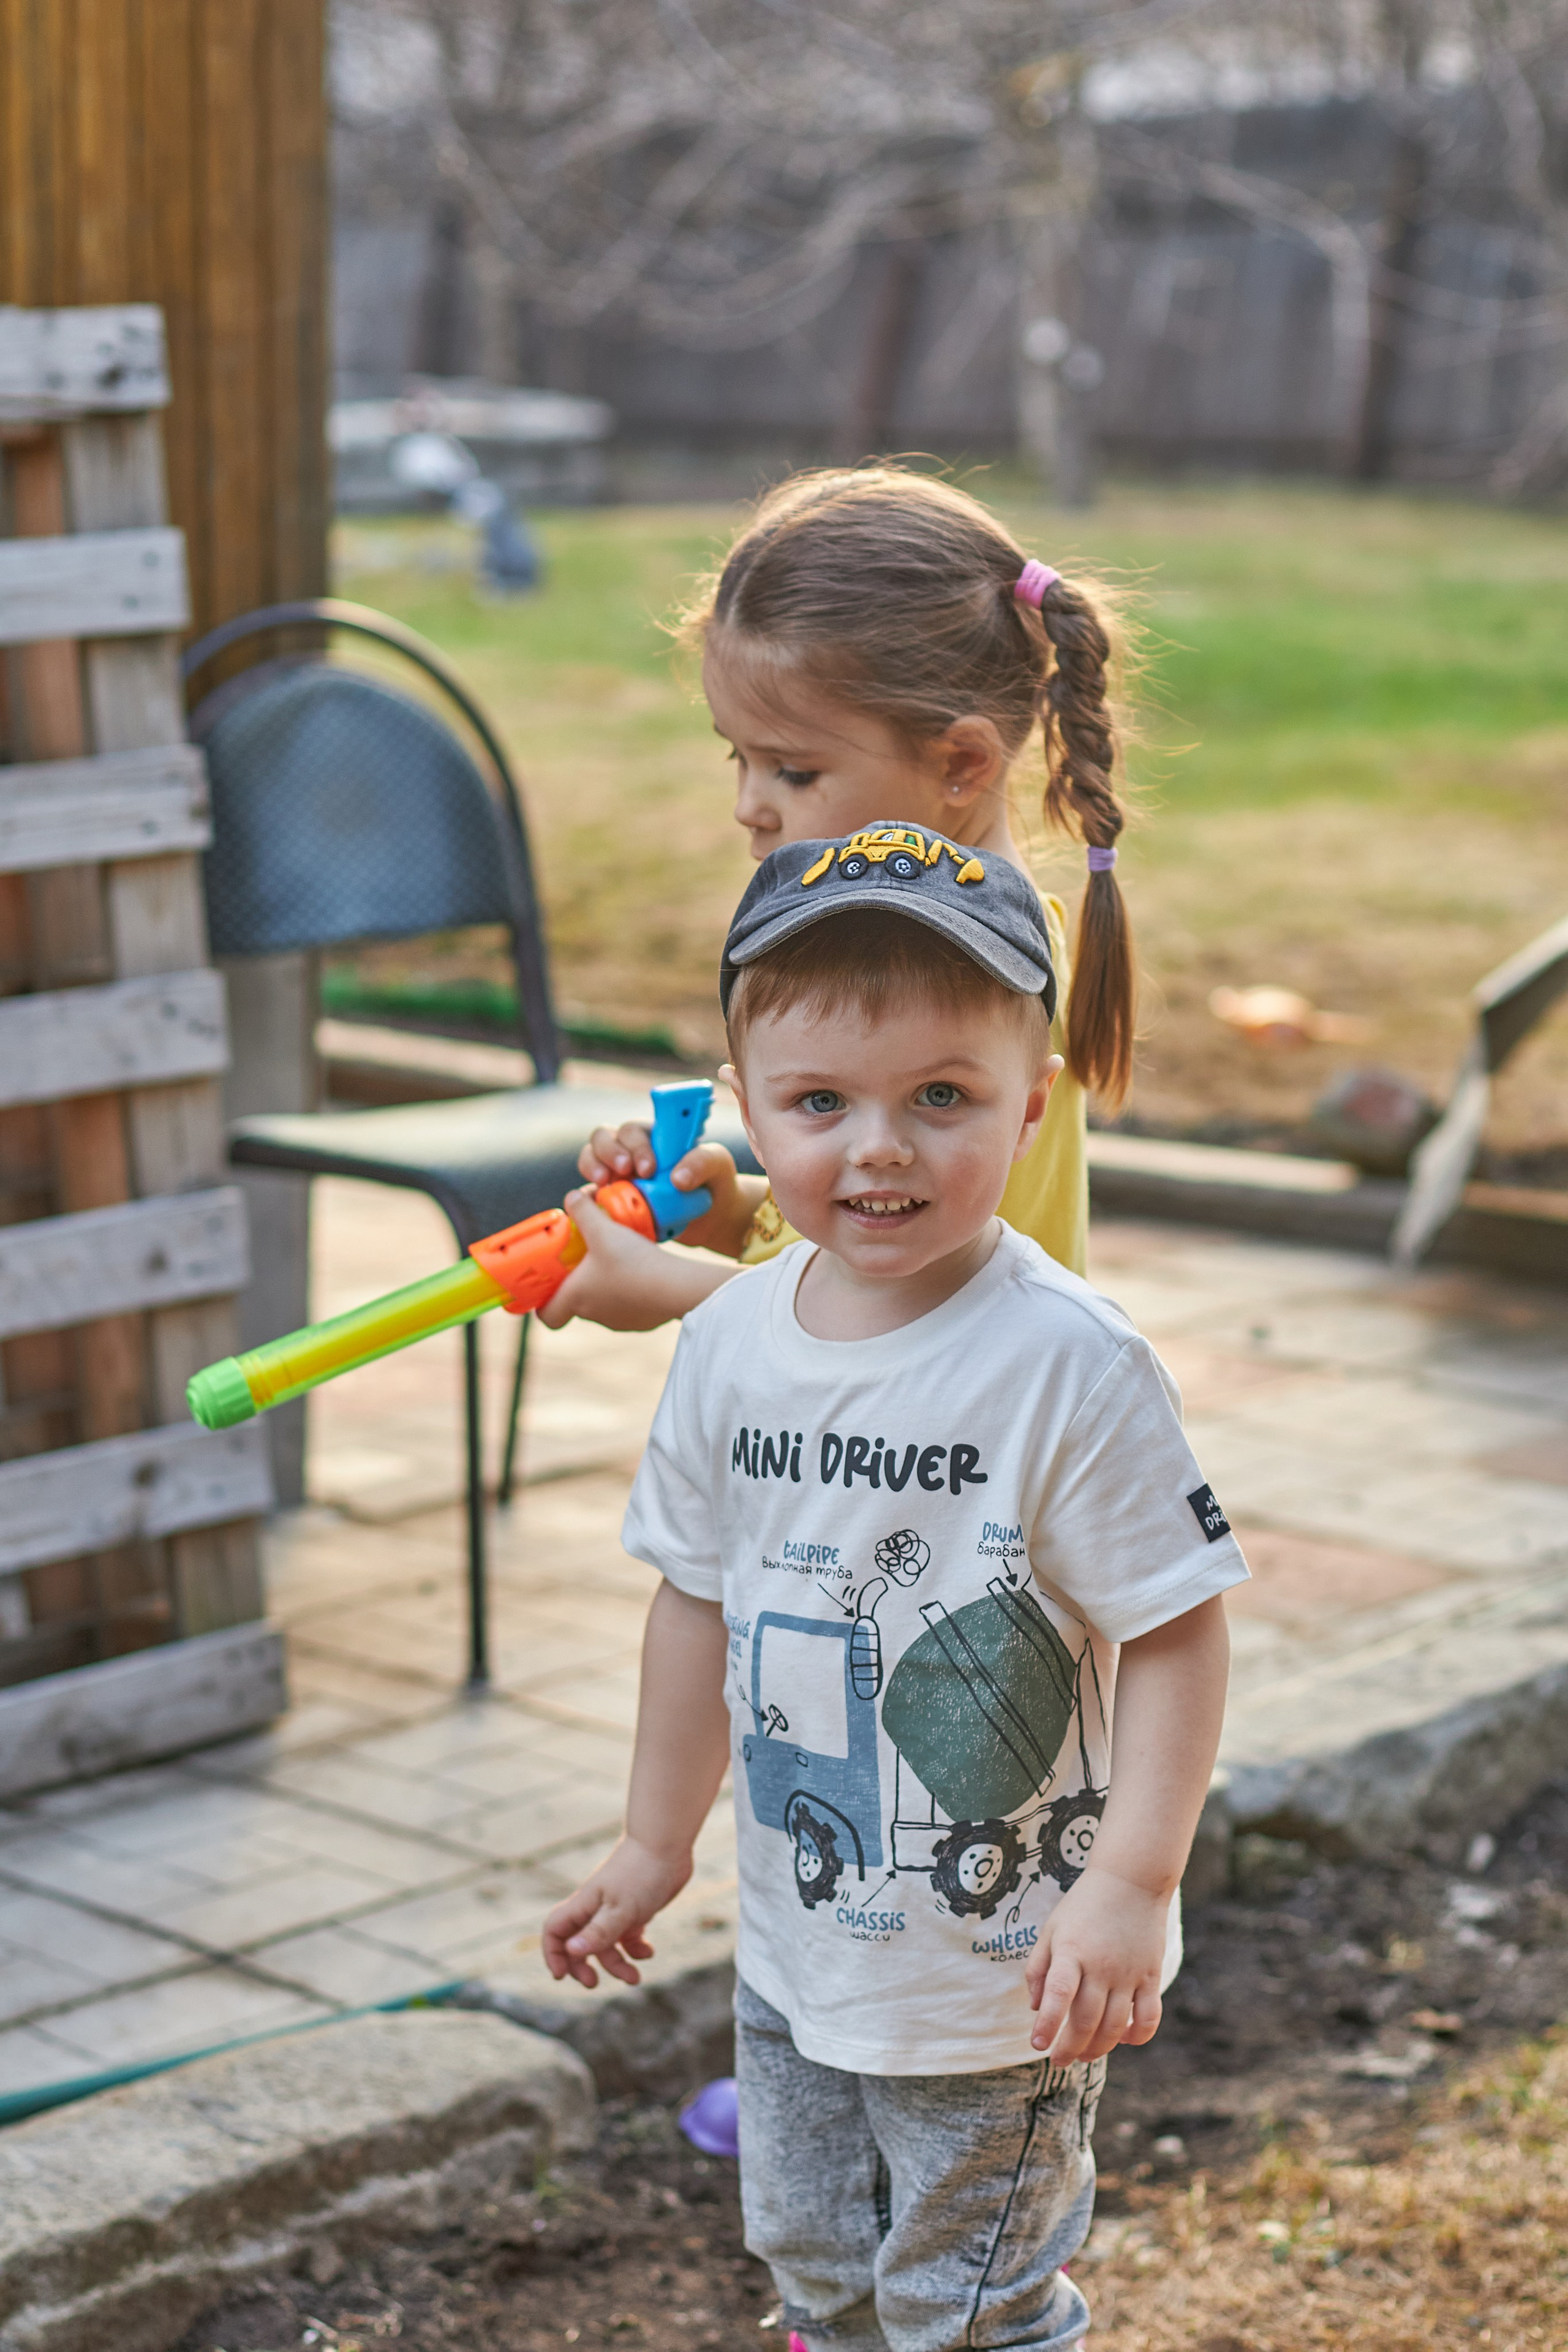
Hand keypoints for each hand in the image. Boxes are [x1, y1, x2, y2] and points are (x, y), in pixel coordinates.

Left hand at [536, 1188, 734, 1330]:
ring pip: (605, 1303)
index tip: (549, 1285)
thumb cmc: (633, 1262)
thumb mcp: (603, 1229)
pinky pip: (630, 1305)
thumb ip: (583, 1211)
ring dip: (606, 1284)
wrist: (677, 1288)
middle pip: (577, 1303)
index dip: (543, 1302)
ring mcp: (620, 1321)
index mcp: (576, 1298)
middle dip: (579, 1281)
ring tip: (618, 1259)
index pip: (547, 1315)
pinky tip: (642, 1271)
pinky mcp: (643, 1322)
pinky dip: (631, 1290)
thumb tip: (571, 1197)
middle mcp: (594, 1315)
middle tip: (587, 1257)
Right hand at [541, 1834, 692, 1988]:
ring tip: (634, 1979)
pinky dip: (636, 1949)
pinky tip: (648, 1953)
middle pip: (578, 1943)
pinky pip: (629, 1937)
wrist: (667, 1844)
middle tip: (594, 1983)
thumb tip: (572, 1951)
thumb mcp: (621, 1908)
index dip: (553, 1953)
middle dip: (583, 1966)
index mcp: (585, 1905)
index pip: (555, 1931)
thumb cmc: (641, 1872)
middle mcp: (596, 1908)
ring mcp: (617, 1909)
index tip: (561, 1976)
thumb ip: (599, 1931)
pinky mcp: (637, 1910)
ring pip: (607, 1944)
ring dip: (617, 1964)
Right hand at [576, 1122, 759, 1255]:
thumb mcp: (718, 1164)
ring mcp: (619, 1175)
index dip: (635, 1145)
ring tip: (604, 1184)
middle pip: (603, 1138)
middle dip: (609, 1152)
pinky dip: (587, 1198)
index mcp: (653, 1136)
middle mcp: (630, 1151)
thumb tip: (677, 1179)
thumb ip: (702, 1161)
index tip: (649, 1168)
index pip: (632, 1130)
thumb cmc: (714, 1180)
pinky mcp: (614, 1200)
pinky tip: (595, 1206)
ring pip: (591, 1159)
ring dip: (593, 1167)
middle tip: (625, 1171)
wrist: (712, 1217)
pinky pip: (590, 1195)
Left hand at [1025, 1868, 1166, 2063]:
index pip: (1058, 1994)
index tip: (1037, 2045)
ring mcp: (1129, 1972)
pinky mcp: (1151, 1975)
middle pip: (1086, 2020)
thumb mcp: (1052, 1928)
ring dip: (1099, 2048)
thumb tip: (1035, 2008)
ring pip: (1115, 2026)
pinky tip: (1124, 2040)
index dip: (1047, 2024)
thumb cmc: (1084, 1905)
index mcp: (1072, 1951)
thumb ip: (1038, 1967)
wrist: (1131, 1880)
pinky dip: (1138, 2036)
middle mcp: (1101, 1965)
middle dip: (1070, 2048)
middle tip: (1059, 2059)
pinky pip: (1149, 2017)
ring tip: (1084, 2055)